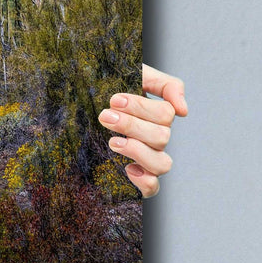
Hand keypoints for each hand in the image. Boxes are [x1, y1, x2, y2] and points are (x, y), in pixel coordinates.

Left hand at [99, 64, 186, 197]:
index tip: (114, 100)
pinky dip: (144, 181)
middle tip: (104, 116)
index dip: (141, 108)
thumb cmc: (106, 86)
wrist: (77, 100)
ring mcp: (147, 158)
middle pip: (161, 137)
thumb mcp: (135, 74)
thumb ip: (166, 85)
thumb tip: (184, 111)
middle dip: (131, 125)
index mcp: (156, 114)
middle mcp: (155, 138)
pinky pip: (152, 188)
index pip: (165, 114)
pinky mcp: (135, 177)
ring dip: (138, 151)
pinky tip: (127, 169)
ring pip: (162, 164)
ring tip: (112, 142)